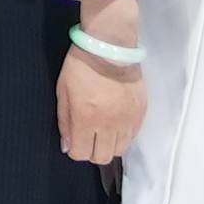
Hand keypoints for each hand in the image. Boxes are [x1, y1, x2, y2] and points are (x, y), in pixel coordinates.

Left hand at [55, 43, 148, 168]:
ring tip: (104, 130)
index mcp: (86, 118)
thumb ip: (64, 122)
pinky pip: (133, 136)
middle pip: (102, 157)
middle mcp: (109, 123)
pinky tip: (117, 121)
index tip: (75, 139)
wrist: (110, 46)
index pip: (81, 153)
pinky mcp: (141, 112)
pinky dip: (124, 134)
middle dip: (92, 151)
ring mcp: (127, 119)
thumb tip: (67, 146)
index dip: (75, 150)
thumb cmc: (81, 66)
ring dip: (109, 144)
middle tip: (90, 137)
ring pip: (120, 150)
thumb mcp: (63, 92)